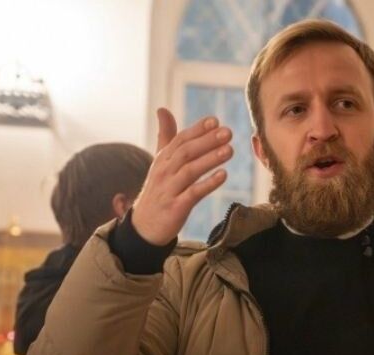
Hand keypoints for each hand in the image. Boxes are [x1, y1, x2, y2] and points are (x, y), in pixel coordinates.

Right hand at [131, 108, 232, 244]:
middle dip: (207, 141)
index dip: (197, 130)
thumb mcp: (160, 163)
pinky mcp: (176, 208)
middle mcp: (164, 172)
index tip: (215, 120)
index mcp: (162, 160)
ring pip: (190, 171)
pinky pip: (193, 194)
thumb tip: (162, 109)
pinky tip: (223, 176)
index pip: (180, 140)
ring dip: (210, 159)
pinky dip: (208, 184)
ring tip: (229, 150)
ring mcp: (169, 190)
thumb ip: (166, 137)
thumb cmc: (158, 191)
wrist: (144, 226)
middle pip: (186, 152)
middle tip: (227, 132)